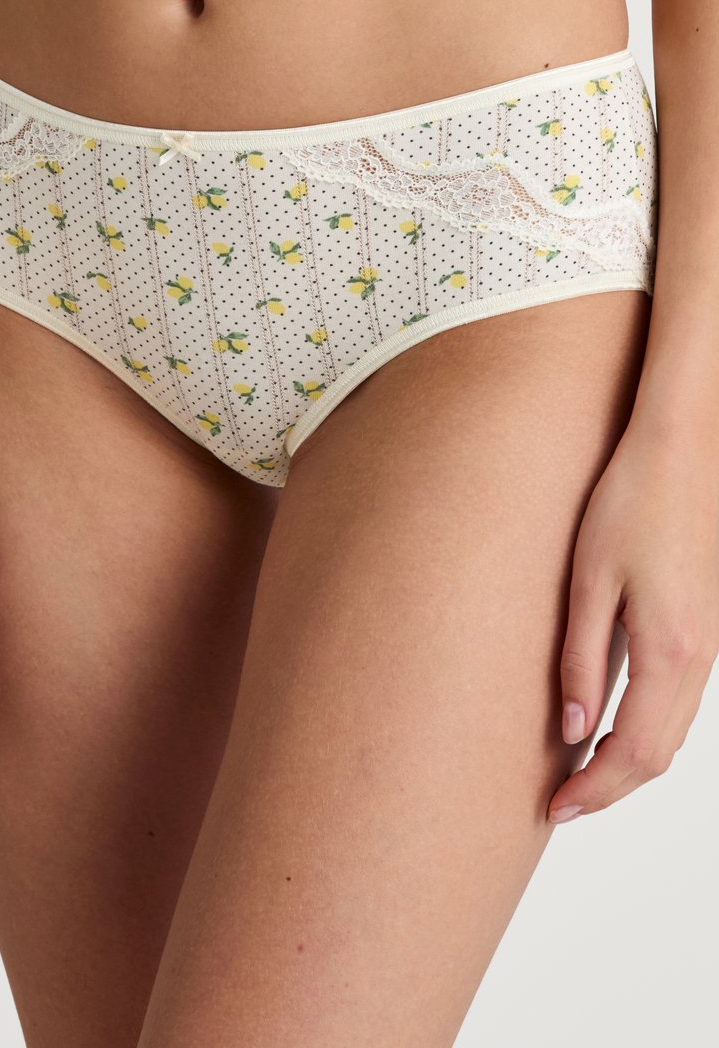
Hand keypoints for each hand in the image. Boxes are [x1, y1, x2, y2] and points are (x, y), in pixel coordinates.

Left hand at [548, 417, 718, 822]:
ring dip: (628, 762)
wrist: (682, 449)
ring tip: (578, 774)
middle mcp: (699, 657)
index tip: (555, 809)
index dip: (596, 791)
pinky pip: (679, 703)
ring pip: (674, 733)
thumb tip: (572, 728)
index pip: (636, 753)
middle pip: (661, 755)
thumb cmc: (632, 502)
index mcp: (670, 649)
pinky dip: (646, 730)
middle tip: (560, 802)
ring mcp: (708, 644)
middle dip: (610, 787)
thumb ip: (581, 659)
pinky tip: (611, 725)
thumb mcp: (589, 580)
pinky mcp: (704, 629)